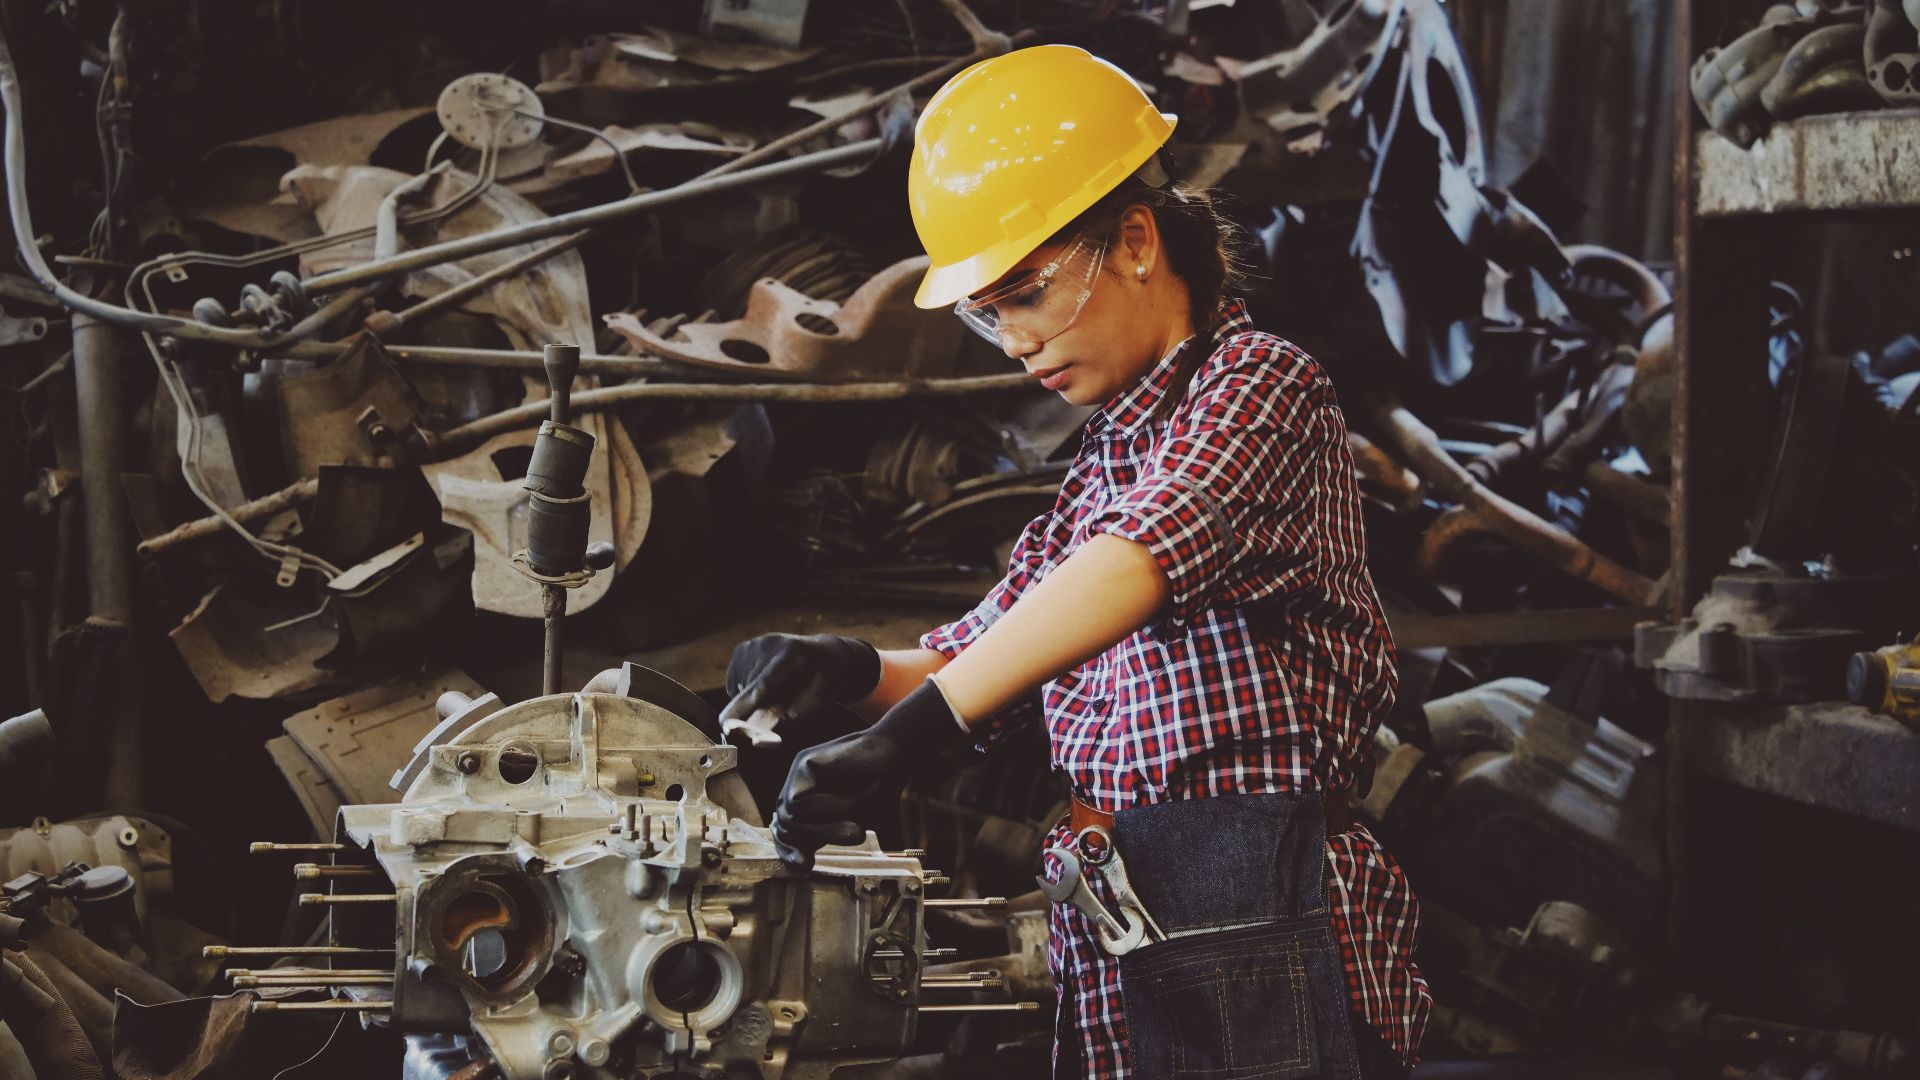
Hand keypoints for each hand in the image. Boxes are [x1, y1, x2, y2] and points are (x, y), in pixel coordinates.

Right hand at [719, 634, 880, 746]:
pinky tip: (766, 684)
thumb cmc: (822, 686)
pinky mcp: (744, 647)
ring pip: (737, 687)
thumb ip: (787, 722)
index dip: (742, 708)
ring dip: (750, 699)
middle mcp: (770, 644)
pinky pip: (735, 680)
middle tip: (777, 709)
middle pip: (747, 689)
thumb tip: (756, 741)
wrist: (825, 656)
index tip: (725, 726)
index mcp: (794, 656)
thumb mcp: (815, 705)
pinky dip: (745, 689)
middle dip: (751, 710)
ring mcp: (755, 643)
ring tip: (776, 692)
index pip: (762, 687)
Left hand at [772, 680, 965, 870]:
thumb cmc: (877, 791)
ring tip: (856, 828)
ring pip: (789, 817)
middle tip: (849, 839)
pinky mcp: (803, 762)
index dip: (789, 853)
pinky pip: (797, 800)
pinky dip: (823, 809)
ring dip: (823, 829)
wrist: (895, 755)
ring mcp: (798, 774)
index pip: (785, 834)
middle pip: (784, 828)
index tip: (807, 866)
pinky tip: (849, 801)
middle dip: (812, 841)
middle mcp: (798, 788)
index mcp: (807, 805)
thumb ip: (823, 836)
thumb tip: (799, 862)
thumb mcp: (849, 824)